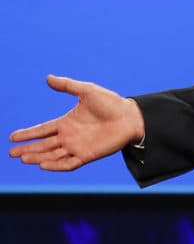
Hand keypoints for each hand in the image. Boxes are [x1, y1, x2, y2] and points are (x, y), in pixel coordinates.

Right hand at [8, 75, 144, 171]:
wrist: (131, 116)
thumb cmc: (111, 103)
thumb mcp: (87, 91)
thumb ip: (67, 85)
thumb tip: (48, 77)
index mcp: (67, 122)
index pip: (42, 129)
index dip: (28, 133)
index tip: (12, 137)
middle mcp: (69, 136)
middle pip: (44, 145)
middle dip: (28, 149)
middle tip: (11, 153)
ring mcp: (77, 147)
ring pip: (52, 155)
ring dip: (37, 158)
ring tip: (23, 158)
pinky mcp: (88, 155)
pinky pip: (69, 163)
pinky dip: (56, 165)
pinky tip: (43, 165)